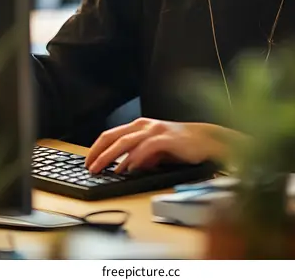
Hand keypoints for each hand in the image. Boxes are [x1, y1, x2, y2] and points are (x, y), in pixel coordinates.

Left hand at [84, 118, 232, 174]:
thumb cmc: (182, 146)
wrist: (207, 141)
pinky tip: (126, 169)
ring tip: (101, 169)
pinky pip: (145, 149)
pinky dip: (133, 159)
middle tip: (88, 167)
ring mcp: (155, 131)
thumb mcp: (156, 151)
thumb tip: (127, 167)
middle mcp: (144, 125)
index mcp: (140, 126)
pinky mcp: (165, 139)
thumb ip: (142, 156)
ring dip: (110, 157)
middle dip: (98, 153)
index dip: (97, 148)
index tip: (87, 161)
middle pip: (114, 137)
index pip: (111, 135)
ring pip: (125, 142)